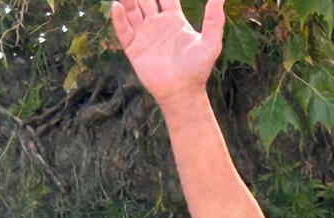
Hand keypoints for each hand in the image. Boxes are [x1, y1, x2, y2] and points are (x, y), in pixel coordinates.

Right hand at [110, 0, 224, 103]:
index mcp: (174, 19)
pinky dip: (119, 18)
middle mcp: (157, 24)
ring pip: (132, 11)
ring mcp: (144, 35)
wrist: (183, 92)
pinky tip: (118, 6)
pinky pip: (123, 30)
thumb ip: (215, 19)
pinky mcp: (134, 48)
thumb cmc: (198, 69)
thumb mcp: (211, 42)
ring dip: (128, 0)